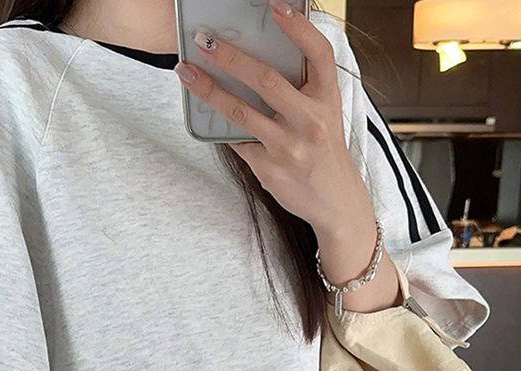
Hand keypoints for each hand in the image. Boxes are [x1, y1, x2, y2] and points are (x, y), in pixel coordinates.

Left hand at [174, 0, 371, 236]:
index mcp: (328, 99)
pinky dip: (222, 128)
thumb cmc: (324, 148)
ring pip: (241, 112)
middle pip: (267, 80)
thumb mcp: (324, 113)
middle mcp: (311, 121)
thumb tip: (255, 60)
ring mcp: (289, 147)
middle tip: (204, 41)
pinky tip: (206, 113)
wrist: (335, 200)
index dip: (299, 27)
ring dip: (209, 90)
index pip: (318, 54)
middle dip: (231, 57)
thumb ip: (301, 88)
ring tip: (186, 72)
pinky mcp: (270, 169)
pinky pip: (238, 141)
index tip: (276, 6)